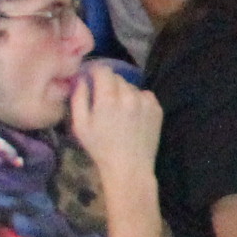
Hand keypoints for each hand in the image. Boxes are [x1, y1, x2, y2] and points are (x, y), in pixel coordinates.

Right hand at [64, 66, 163, 189]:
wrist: (129, 167)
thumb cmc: (100, 148)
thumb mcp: (80, 125)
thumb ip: (79, 98)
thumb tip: (82, 78)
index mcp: (108, 99)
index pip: (104, 70)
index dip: (96, 71)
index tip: (92, 78)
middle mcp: (129, 96)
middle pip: (117, 77)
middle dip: (109, 84)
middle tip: (104, 99)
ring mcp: (145, 101)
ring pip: (131, 87)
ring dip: (124, 93)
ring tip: (119, 111)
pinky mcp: (157, 108)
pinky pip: (144, 95)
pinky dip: (138, 100)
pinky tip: (133, 115)